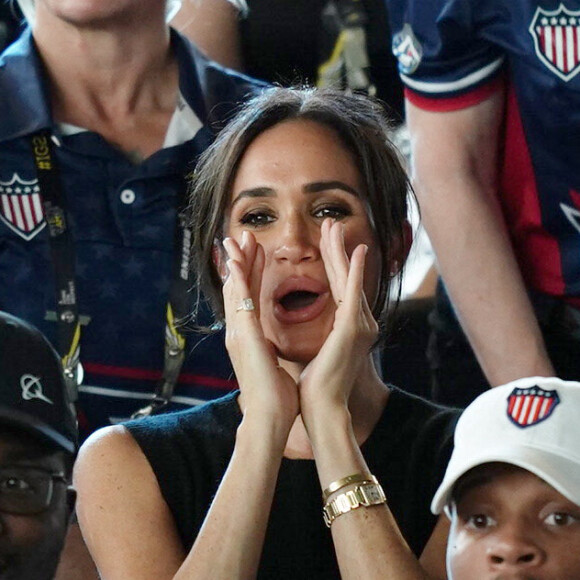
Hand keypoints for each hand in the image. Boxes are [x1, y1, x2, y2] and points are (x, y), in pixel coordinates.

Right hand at [222, 232, 298, 429]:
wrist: (269, 417)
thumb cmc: (274, 395)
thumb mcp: (270, 363)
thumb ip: (267, 348)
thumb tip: (269, 344)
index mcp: (247, 337)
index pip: (248, 297)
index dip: (250, 273)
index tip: (254, 253)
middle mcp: (238, 332)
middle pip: (237, 288)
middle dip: (240, 260)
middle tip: (241, 236)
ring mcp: (238, 333)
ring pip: (235, 289)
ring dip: (237, 262)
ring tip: (237, 239)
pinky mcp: (245, 337)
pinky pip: (240, 302)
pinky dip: (237, 280)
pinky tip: (235, 261)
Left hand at [298, 219, 377, 426]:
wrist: (321, 407)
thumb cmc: (317, 385)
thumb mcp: (318, 351)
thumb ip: (322, 334)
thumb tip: (313, 329)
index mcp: (348, 326)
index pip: (339, 287)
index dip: (332, 262)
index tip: (326, 242)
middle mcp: (359, 322)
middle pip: (345, 278)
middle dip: (336, 249)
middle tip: (332, 224)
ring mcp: (359, 325)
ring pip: (348, 279)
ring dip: (341, 251)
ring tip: (336, 227)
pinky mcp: (352, 329)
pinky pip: (353, 293)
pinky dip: (355, 270)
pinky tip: (356, 250)